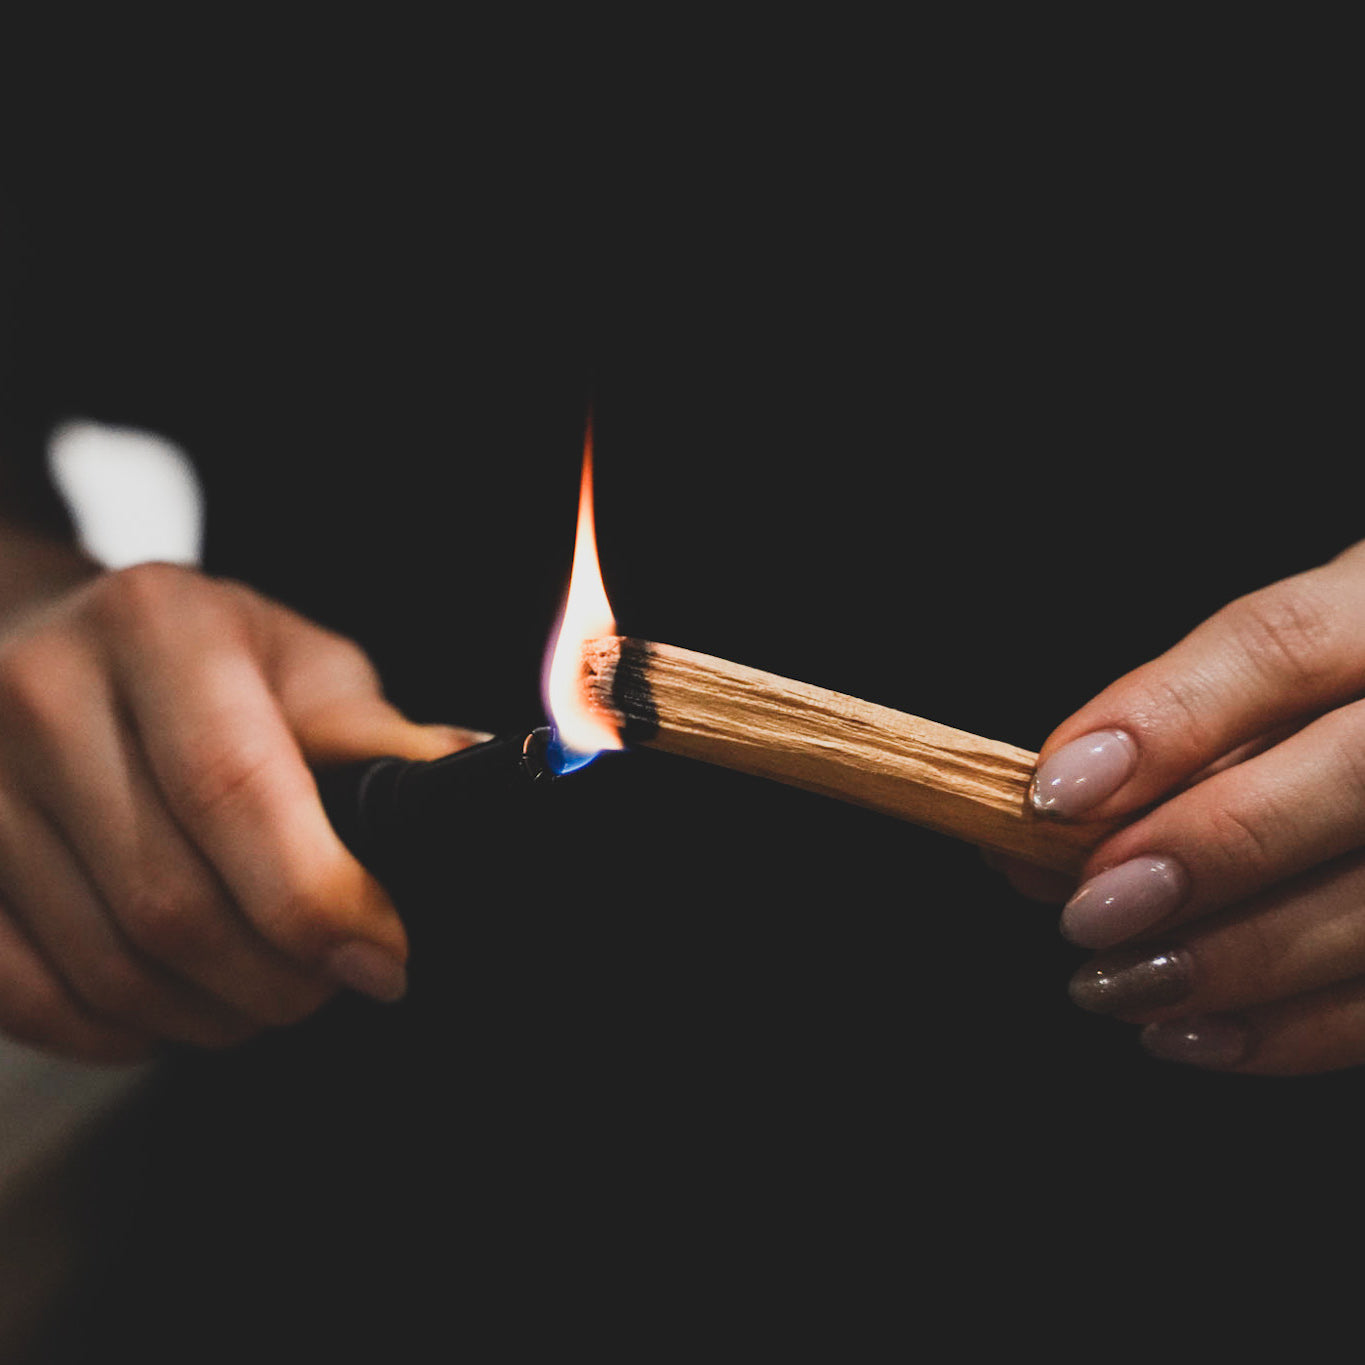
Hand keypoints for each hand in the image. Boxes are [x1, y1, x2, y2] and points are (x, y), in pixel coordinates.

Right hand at [0, 562, 475, 1062]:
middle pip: (167, 896)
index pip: (233, 789)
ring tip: (270, 995)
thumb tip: (473, 784)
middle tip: (336, 982)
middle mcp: (43, 692)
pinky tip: (173, 1009)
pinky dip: (114, 1030)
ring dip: (208, 1011)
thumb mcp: (299, 663)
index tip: (383, 957)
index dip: (316, 897)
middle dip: (277, 975)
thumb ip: (373, 735)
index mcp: (157, 627)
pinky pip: (25, 994)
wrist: (48, 639)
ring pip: (103, 961)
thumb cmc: (201, 657)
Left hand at [1019, 539, 1364, 1075]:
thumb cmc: (1330, 702)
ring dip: (1240, 959)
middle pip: (1356, 774)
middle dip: (1210, 851)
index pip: (1281, 643)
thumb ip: (1171, 744)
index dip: (1164, 720)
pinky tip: (1198, 1034)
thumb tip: (1029, 838)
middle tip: (1089, 911)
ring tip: (1120, 985)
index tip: (1055, 794)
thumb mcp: (1269, 686)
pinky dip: (1299, 1028)